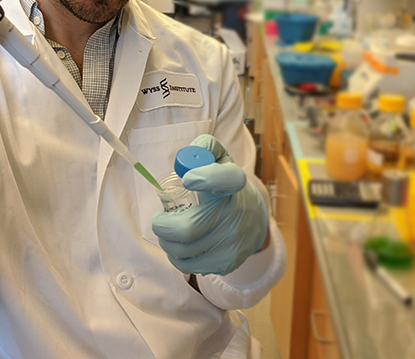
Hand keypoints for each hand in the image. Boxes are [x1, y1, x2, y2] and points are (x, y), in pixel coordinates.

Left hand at [151, 135, 267, 275]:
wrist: (254, 220)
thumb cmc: (226, 188)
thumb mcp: (221, 161)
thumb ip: (204, 148)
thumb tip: (184, 157)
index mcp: (233, 185)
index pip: (227, 179)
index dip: (207, 178)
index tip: (188, 179)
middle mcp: (235, 214)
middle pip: (188, 228)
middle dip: (163, 226)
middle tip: (159, 220)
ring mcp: (232, 242)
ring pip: (183, 250)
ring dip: (167, 242)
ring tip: (168, 233)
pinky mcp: (226, 263)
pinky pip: (189, 265)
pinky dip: (177, 257)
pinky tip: (181, 247)